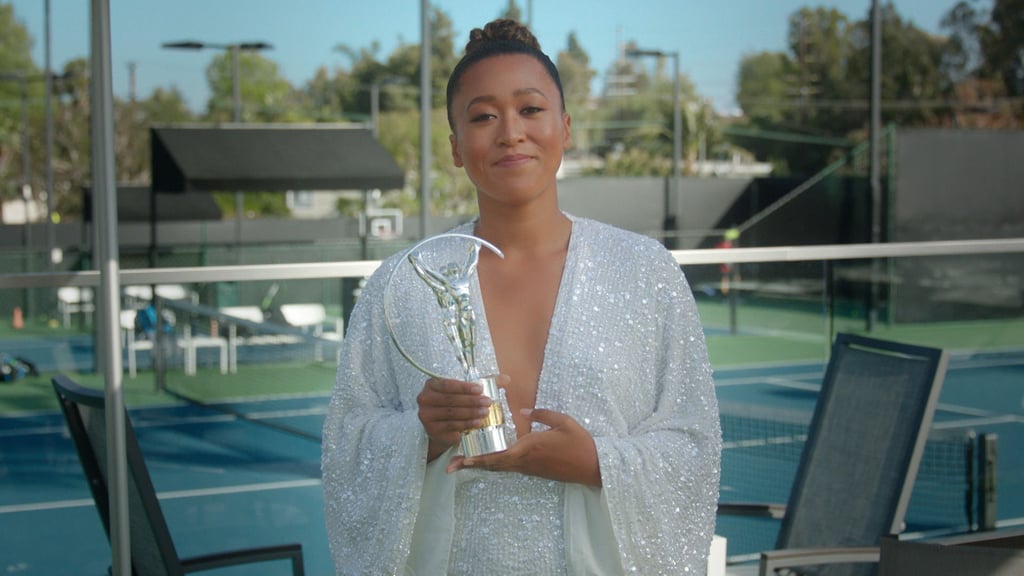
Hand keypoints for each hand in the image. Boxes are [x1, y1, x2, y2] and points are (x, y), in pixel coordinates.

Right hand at [417, 377, 492, 461]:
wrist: (441, 426)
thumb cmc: (455, 403)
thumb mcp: (466, 391)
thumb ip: (486, 382)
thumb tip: (506, 379)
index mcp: (431, 384)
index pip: (448, 384)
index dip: (464, 387)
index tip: (480, 389)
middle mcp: (424, 399)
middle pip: (450, 400)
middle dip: (471, 402)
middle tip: (487, 403)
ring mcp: (426, 416)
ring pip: (452, 414)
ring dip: (471, 414)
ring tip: (485, 413)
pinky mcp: (431, 430)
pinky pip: (451, 427)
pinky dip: (466, 425)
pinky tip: (477, 424)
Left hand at [446, 408, 601, 486]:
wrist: (593, 467)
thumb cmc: (580, 443)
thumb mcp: (563, 422)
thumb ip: (543, 414)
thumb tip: (525, 410)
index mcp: (530, 447)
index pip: (499, 455)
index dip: (479, 458)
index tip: (462, 458)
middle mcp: (525, 461)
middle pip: (494, 465)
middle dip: (472, 464)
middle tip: (451, 465)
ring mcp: (530, 468)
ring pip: (500, 467)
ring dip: (482, 464)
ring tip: (463, 461)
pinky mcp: (534, 471)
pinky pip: (510, 468)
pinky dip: (496, 464)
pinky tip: (488, 458)